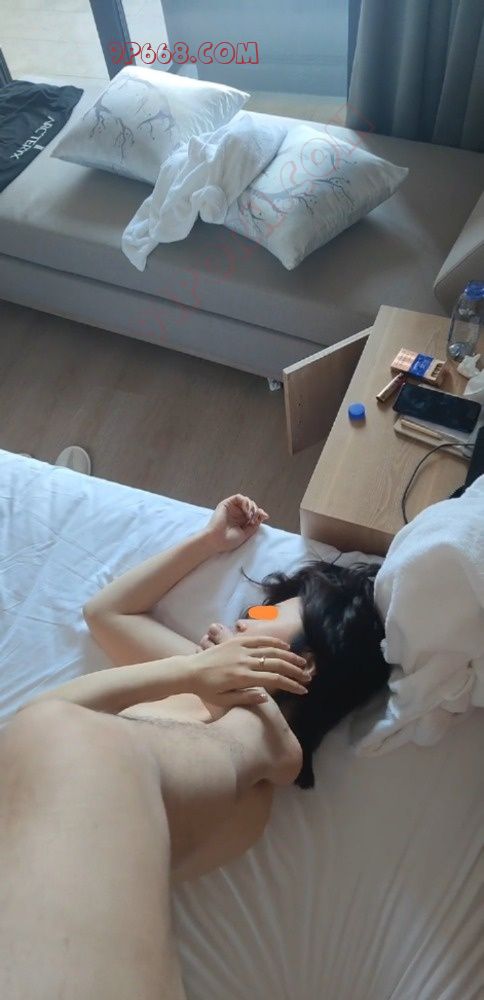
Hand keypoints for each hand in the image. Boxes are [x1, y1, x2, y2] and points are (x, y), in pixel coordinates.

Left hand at [186, 635, 309, 707]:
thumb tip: (267, 695)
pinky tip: (284, 645)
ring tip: (302, 662)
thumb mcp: (224, 701)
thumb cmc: (206, 690)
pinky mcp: (236, 641)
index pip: (274, 680)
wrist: (188, 671)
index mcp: (242, 677)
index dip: (291, 685)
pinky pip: (258, 638)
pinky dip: (273, 641)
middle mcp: (244, 661)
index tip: (303, 691)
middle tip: (307, 677)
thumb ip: (246, 698)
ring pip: (271, 649)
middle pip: (276, 663)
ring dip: (289, 655)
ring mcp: (240, 649)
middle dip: (295, 671)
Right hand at [205, 495, 268, 553]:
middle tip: (254, 518)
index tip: (265, 516)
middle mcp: (237, 513)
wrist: (217, 540)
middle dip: (256, 510)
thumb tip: (264, 515)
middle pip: (252, 505)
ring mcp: (232, 508)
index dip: (260, 513)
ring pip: (246, 500)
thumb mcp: (246, 533)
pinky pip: (238, 497)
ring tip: (249, 514)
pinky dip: (245, 501)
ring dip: (251, 505)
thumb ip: (255, 524)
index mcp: (242, 521)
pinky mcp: (226, 503)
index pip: (254, 513)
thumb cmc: (229, 540)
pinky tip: (246, 509)